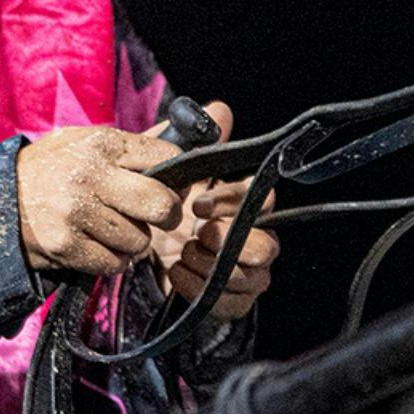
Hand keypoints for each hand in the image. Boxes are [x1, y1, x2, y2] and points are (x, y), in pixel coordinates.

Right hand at [16, 126, 183, 274]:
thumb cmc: (54, 168)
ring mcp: (76, 212)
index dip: (177, 177)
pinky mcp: (66, 245)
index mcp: (101, 143)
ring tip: (110, 228)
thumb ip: (138, 143)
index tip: (170, 186)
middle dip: (166, 215)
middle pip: (160, 204)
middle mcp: (89, 175)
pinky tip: (95, 244)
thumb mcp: (88, 142)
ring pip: (140, 240)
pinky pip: (115, 263)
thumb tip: (203, 125)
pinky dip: (111, 260)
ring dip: (132, 240)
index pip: (167, 158)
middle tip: (155, 216)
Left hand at [149, 102, 279, 320]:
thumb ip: (196, 140)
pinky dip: (201, 291)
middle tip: (194, 234)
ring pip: (252, 279)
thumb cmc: (168, 203)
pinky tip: (176, 273)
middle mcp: (255, 236)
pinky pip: (233, 305)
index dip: (230, 202)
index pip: (259, 200)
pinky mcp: (233, 299)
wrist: (146, 243)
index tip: (196, 204)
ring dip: (209, 267)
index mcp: (246, 203)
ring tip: (179, 253)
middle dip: (227, 242)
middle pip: (267, 247)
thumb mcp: (175, 168)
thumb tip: (219, 109)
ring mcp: (248, 271)